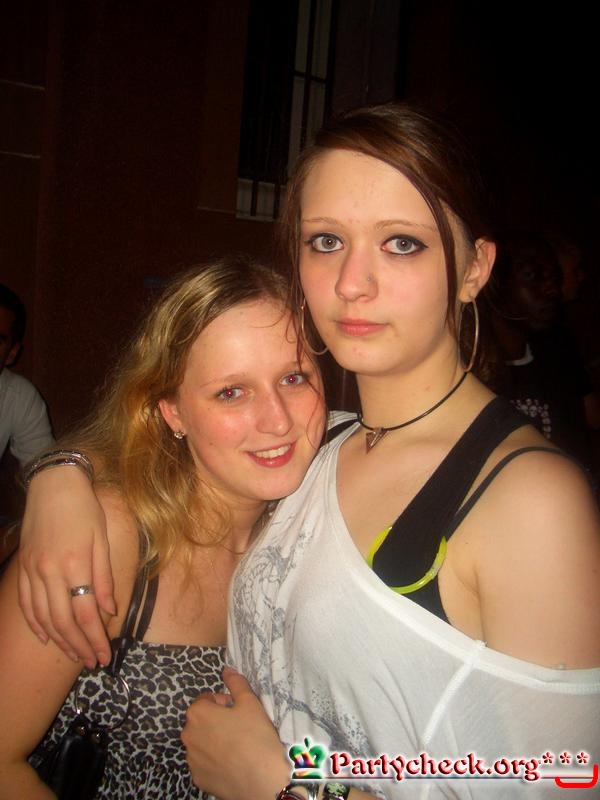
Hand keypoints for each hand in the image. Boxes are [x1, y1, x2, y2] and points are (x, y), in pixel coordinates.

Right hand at [17, 465, 114, 667]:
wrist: (53, 486)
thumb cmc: (85, 509)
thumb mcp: (103, 538)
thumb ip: (105, 577)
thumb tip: (109, 610)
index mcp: (76, 565)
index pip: (85, 613)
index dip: (95, 638)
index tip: (104, 655)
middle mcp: (50, 572)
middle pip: (64, 621)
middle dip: (79, 646)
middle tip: (93, 662)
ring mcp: (33, 571)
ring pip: (44, 617)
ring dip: (59, 640)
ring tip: (74, 654)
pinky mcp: (24, 568)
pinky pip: (27, 604)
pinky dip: (35, 623)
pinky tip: (45, 637)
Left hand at [183, 667, 289, 799]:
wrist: (262, 781)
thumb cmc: (256, 736)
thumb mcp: (250, 702)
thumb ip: (236, 683)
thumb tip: (226, 670)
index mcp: (198, 713)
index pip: (206, 700)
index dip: (224, 703)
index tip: (238, 711)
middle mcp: (188, 736)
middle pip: (201, 721)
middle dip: (217, 721)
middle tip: (239, 728)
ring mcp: (192, 760)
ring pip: (202, 743)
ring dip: (214, 741)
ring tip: (237, 747)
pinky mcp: (198, 779)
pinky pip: (204, 764)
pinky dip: (215, 761)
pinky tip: (232, 764)